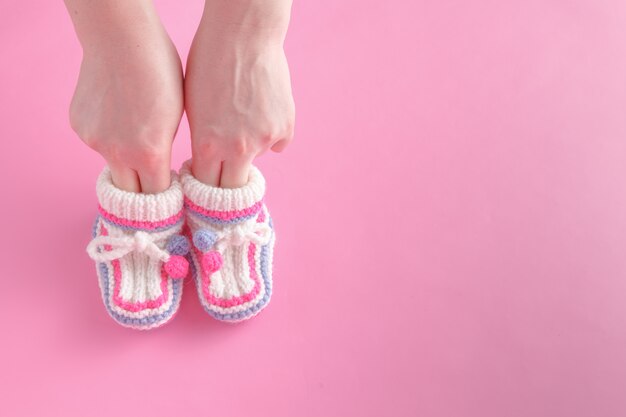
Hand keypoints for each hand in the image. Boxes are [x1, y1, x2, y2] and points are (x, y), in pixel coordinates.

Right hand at [68, 23, 183, 192]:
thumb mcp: (178, 117)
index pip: (157, 196)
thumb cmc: (161, 72)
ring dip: (125, 160)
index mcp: (150, 153)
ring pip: (113, 164)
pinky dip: (108, 136)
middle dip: (141, 191)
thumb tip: (158, 170)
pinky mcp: (80, 126)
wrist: (122, 40)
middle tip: (151, 184)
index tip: (169, 196)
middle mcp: (118, 153)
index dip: (165, 197)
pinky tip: (118, 112)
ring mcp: (95, 140)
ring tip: (136, 131)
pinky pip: (98, 142)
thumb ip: (164, 150)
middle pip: (130, 192)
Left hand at [185, 16, 294, 187]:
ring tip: (243, 114)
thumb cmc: (208, 62)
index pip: (204, 186)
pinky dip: (271, 132)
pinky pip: (278, 143)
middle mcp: (237, 149)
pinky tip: (262, 109)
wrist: (243, 35)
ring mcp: (264, 139)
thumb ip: (204, 142)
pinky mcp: (285, 127)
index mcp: (207, 145)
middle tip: (226, 170)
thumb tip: (215, 162)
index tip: (206, 181)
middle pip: (232, 188)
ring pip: (256, 158)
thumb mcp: (192, 108)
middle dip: (228, 182)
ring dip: (250, 147)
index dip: (204, 184)